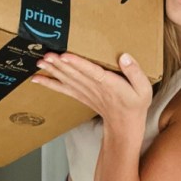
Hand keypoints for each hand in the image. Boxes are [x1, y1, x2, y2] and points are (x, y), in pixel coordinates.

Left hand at [31, 52, 151, 124]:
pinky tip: (36, 78)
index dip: (78, 64)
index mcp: (110, 84)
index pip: (92, 72)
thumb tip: (125, 57)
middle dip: (60, 65)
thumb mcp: (144, 89)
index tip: (66, 56)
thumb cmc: (135, 104)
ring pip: (67, 79)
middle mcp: (94, 88)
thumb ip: (135, 72)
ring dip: (53, 71)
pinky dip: (49, 83)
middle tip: (47, 54)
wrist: (124, 126)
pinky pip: (62, 89)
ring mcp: (85, 92)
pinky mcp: (80, 95)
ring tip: (40, 61)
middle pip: (75, 74)